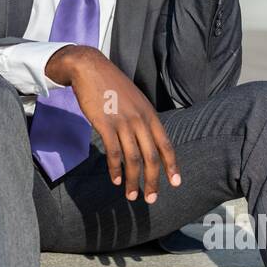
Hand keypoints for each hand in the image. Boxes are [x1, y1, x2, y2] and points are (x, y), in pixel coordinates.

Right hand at [45, 45, 180, 203]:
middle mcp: (140, 120)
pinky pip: (113, 153)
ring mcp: (123, 122)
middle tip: (151, 198)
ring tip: (132, 195)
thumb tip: (148, 140)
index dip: (172, 166)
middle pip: (151, 157)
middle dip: (153, 181)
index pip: (166, 145)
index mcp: (149, 114)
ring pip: (133, 159)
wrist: (90, 68)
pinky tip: (115, 180)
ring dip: (133, 180)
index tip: (176, 183)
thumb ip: (143, 119)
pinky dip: (115, 170)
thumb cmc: (111, 85)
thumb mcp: (135, 100)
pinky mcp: (105, 125)